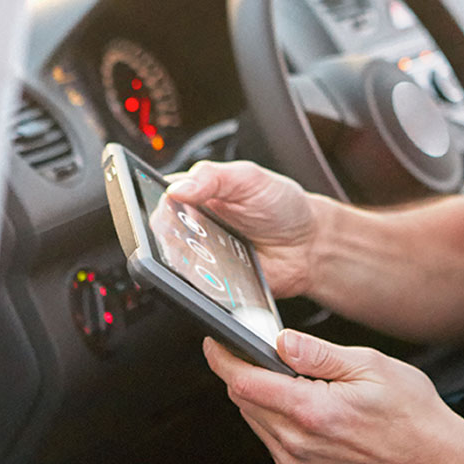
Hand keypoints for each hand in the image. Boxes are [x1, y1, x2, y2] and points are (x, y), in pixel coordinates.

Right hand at [166, 160, 317, 297]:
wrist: (308, 246)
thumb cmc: (280, 206)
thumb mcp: (248, 178)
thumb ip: (212, 176)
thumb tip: (177, 188)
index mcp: (194, 194)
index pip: (159, 197)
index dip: (156, 203)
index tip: (165, 207)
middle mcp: (191, 225)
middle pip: (160, 233)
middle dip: (167, 234)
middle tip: (186, 231)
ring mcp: (200, 255)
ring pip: (173, 262)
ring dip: (183, 260)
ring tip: (206, 251)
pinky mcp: (212, 283)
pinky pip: (195, 287)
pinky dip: (200, 283)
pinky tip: (215, 273)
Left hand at [203, 329, 463, 463]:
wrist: (432, 462)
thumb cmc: (410, 411)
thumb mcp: (371, 365)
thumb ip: (319, 353)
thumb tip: (278, 341)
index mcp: (313, 412)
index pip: (245, 383)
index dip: (224, 358)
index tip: (214, 341)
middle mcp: (299, 445)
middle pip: (244, 400)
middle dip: (244, 371)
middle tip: (264, 350)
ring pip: (254, 419)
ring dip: (261, 395)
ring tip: (294, 378)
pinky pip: (271, 439)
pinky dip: (275, 417)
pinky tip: (304, 405)